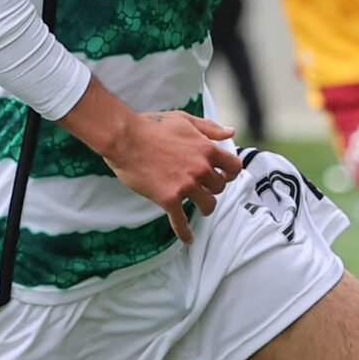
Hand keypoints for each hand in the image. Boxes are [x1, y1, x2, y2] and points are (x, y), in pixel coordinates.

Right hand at [105, 109, 241, 244]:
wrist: (125, 138)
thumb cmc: (153, 126)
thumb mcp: (184, 120)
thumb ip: (210, 128)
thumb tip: (231, 132)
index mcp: (207, 149)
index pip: (234, 167)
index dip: (230, 172)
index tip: (223, 175)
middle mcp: (200, 168)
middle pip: (220, 187)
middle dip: (212, 188)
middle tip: (202, 187)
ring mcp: (185, 185)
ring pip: (208, 205)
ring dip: (205, 207)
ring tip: (199, 206)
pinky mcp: (168, 198)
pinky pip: (181, 222)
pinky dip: (185, 233)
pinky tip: (188, 239)